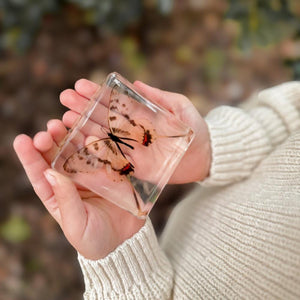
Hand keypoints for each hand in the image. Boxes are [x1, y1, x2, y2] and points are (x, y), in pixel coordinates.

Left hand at [13, 80, 144, 259]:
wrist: (125, 239)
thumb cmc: (95, 238)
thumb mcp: (77, 224)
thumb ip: (65, 200)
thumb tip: (49, 172)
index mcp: (57, 194)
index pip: (40, 173)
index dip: (30, 156)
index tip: (22, 140)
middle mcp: (71, 179)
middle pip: (58, 156)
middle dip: (52, 140)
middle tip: (50, 128)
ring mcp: (91, 172)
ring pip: (77, 149)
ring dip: (72, 134)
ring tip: (67, 122)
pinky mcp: (109, 169)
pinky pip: (102, 152)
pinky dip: (97, 140)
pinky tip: (94, 131)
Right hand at [61, 80, 210, 183]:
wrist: (204, 156)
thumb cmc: (195, 127)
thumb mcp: (179, 106)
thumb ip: (159, 97)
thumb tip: (137, 83)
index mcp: (140, 115)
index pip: (114, 102)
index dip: (97, 93)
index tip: (79, 85)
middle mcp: (131, 131)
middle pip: (103, 118)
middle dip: (84, 107)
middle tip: (65, 98)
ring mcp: (131, 149)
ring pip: (104, 138)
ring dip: (84, 128)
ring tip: (66, 119)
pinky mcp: (135, 167)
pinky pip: (113, 160)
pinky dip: (97, 154)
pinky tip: (81, 144)